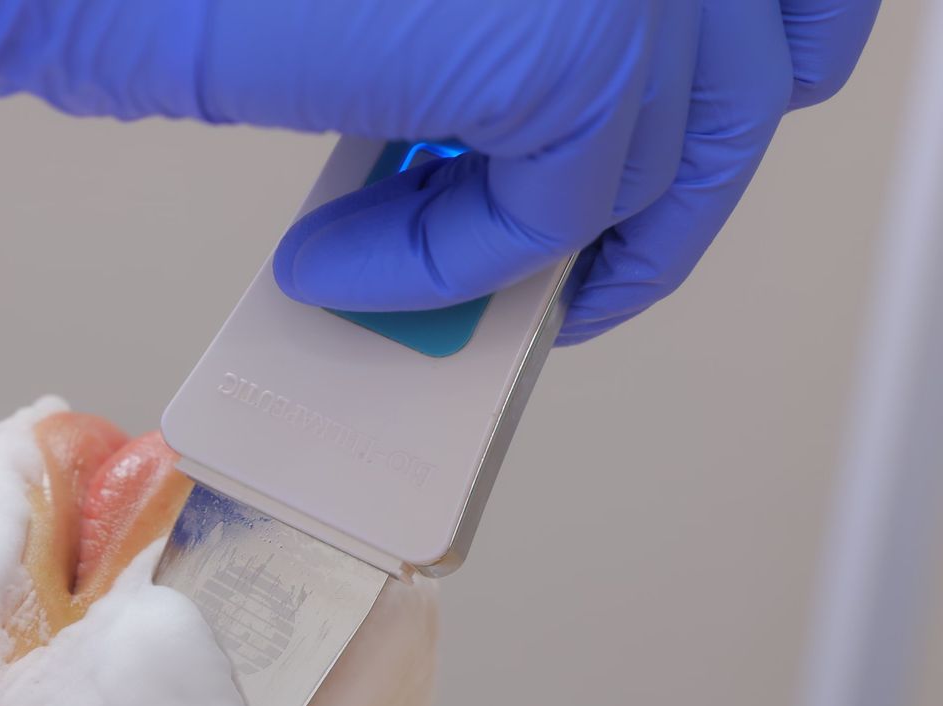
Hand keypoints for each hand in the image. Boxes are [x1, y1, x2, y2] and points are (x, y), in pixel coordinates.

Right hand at [0, 0, 879, 341]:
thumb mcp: (361, 12)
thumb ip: (461, 41)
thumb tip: (506, 131)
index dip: (699, 68)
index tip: (620, 171)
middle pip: (754, 25)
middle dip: (667, 169)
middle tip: (567, 264)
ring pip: (696, 115)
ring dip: (586, 229)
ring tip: (463, 290)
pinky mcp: (556, 27)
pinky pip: (568, 187)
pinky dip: (455, 257)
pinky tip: (338, 265)